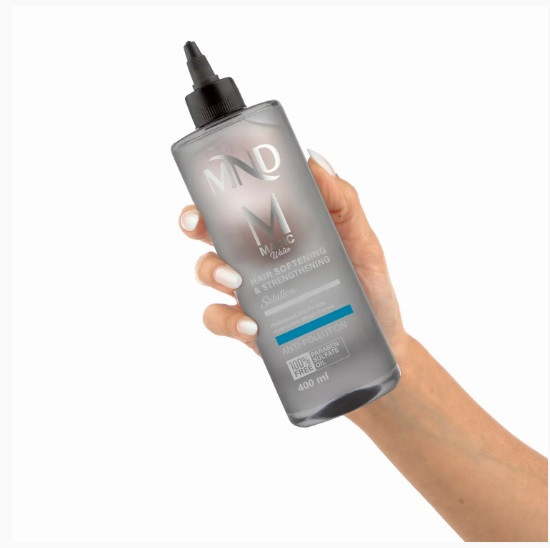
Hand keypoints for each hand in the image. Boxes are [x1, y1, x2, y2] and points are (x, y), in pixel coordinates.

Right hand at [179, 150, 408, 359]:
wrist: (376, 342)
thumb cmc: (367, 288)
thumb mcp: (362, 241)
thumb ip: (342, 202)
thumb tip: (315, 161)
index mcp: (278, 231)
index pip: (240, 203)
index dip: (217, 188)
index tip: (212, 178)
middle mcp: (257, 258)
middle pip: (210, 233)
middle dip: (195, 222)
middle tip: (200, 224)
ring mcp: (250, 292)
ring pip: (206, 272)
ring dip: (211, 270)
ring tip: (236, 280)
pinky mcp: (250, 327)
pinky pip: (219, 320)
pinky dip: (227, 319)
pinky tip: (252, 323)